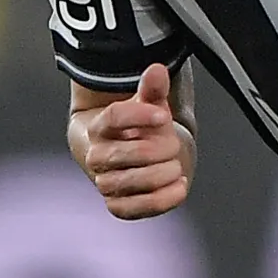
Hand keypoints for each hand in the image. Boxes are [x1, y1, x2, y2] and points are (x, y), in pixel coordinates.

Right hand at [70, 64, 194, 217]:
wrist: (124, 159)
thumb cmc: (137, 129)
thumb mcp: (146, 106)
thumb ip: (152, 90)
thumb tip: (157, 71)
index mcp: (98, 126)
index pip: (115, 117)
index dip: (141, 115)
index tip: (164, 116)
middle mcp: (97, 157)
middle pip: (135, 152)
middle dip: (163, 148)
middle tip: (172, 144)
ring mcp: (105, 183)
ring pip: (139, 180)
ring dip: (166, 172)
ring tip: (175, 165)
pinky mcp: (118, 206)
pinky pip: (141, 207)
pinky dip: (165, 197)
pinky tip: (179, 184)